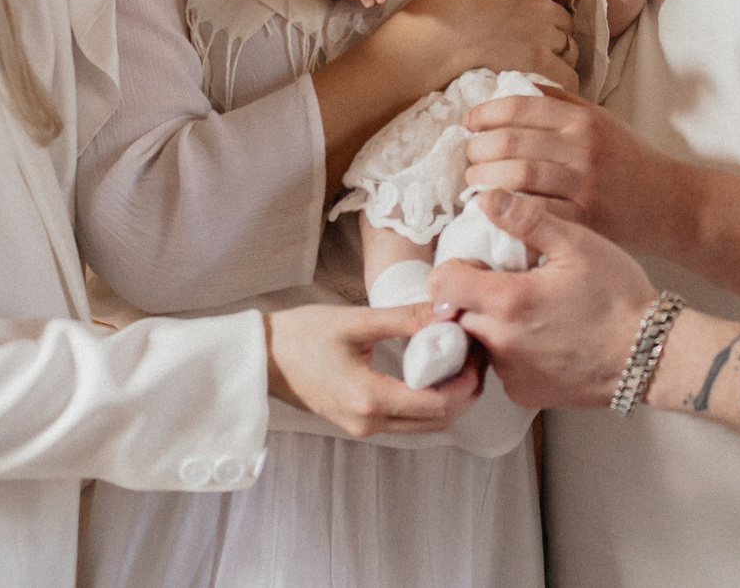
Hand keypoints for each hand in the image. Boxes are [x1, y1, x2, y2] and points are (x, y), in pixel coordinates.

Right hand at [263, 303, 481, 437]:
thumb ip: (404, 318)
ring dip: (449, 399)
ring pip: (424, 425)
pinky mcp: (359, 423)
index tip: (477, 352)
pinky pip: (407, 421)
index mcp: (369, 398)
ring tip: (458, 361)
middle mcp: (369, 423)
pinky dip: (428, 403)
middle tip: (475, 355)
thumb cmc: (301, 335)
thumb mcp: (355, 320)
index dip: (466, 382)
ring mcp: (363, 428)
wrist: (262, 358)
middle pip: (438, 421)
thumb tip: (447, 311)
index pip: (438, 404)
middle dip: (465, 391)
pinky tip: (431, 373)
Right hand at [384, 0, 578, 93]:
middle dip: (556, 23)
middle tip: (537, 32)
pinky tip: (553, 81)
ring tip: (542, 57)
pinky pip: (567, 75)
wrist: (436, 36)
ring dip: (559, 49)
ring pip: (568, 44)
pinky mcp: (537, 66)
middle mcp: (543, 8)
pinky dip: (565, 78)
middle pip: (565, 16)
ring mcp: (542, 39)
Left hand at [432, 192, 657, 410]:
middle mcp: (501, 344)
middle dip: (473, 296)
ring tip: (533, 310)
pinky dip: (513, 351)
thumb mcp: (577, 244)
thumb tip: (485, 198)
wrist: (652, 355)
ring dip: (493, 324)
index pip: (443, 284)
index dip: (456, 267)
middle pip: (457, 315)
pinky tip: (546, 337)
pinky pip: (502, 367)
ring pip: (479, 342)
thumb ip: (526, 219)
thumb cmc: (618, 296)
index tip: (480, 263)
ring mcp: (512, 375)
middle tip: (511, 283)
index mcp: (509, 302)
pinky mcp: (526, 395)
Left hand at [463, 83, 691, 252]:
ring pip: (516, 176)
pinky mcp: (584, 219)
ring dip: (483, 181)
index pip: (520, 106)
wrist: (670, 204)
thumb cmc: (630, 161)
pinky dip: (507, 210)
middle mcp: (582, 148)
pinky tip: (494, 209)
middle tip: (468, 159)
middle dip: (477, 150)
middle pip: (510, 142)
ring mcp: (583, 185)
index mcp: (582, 120)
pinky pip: (533, 212)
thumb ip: (560, 102)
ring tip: (473, 184)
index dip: (485, 112)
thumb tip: (513, 84)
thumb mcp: (602, 120)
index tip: (469, 122)